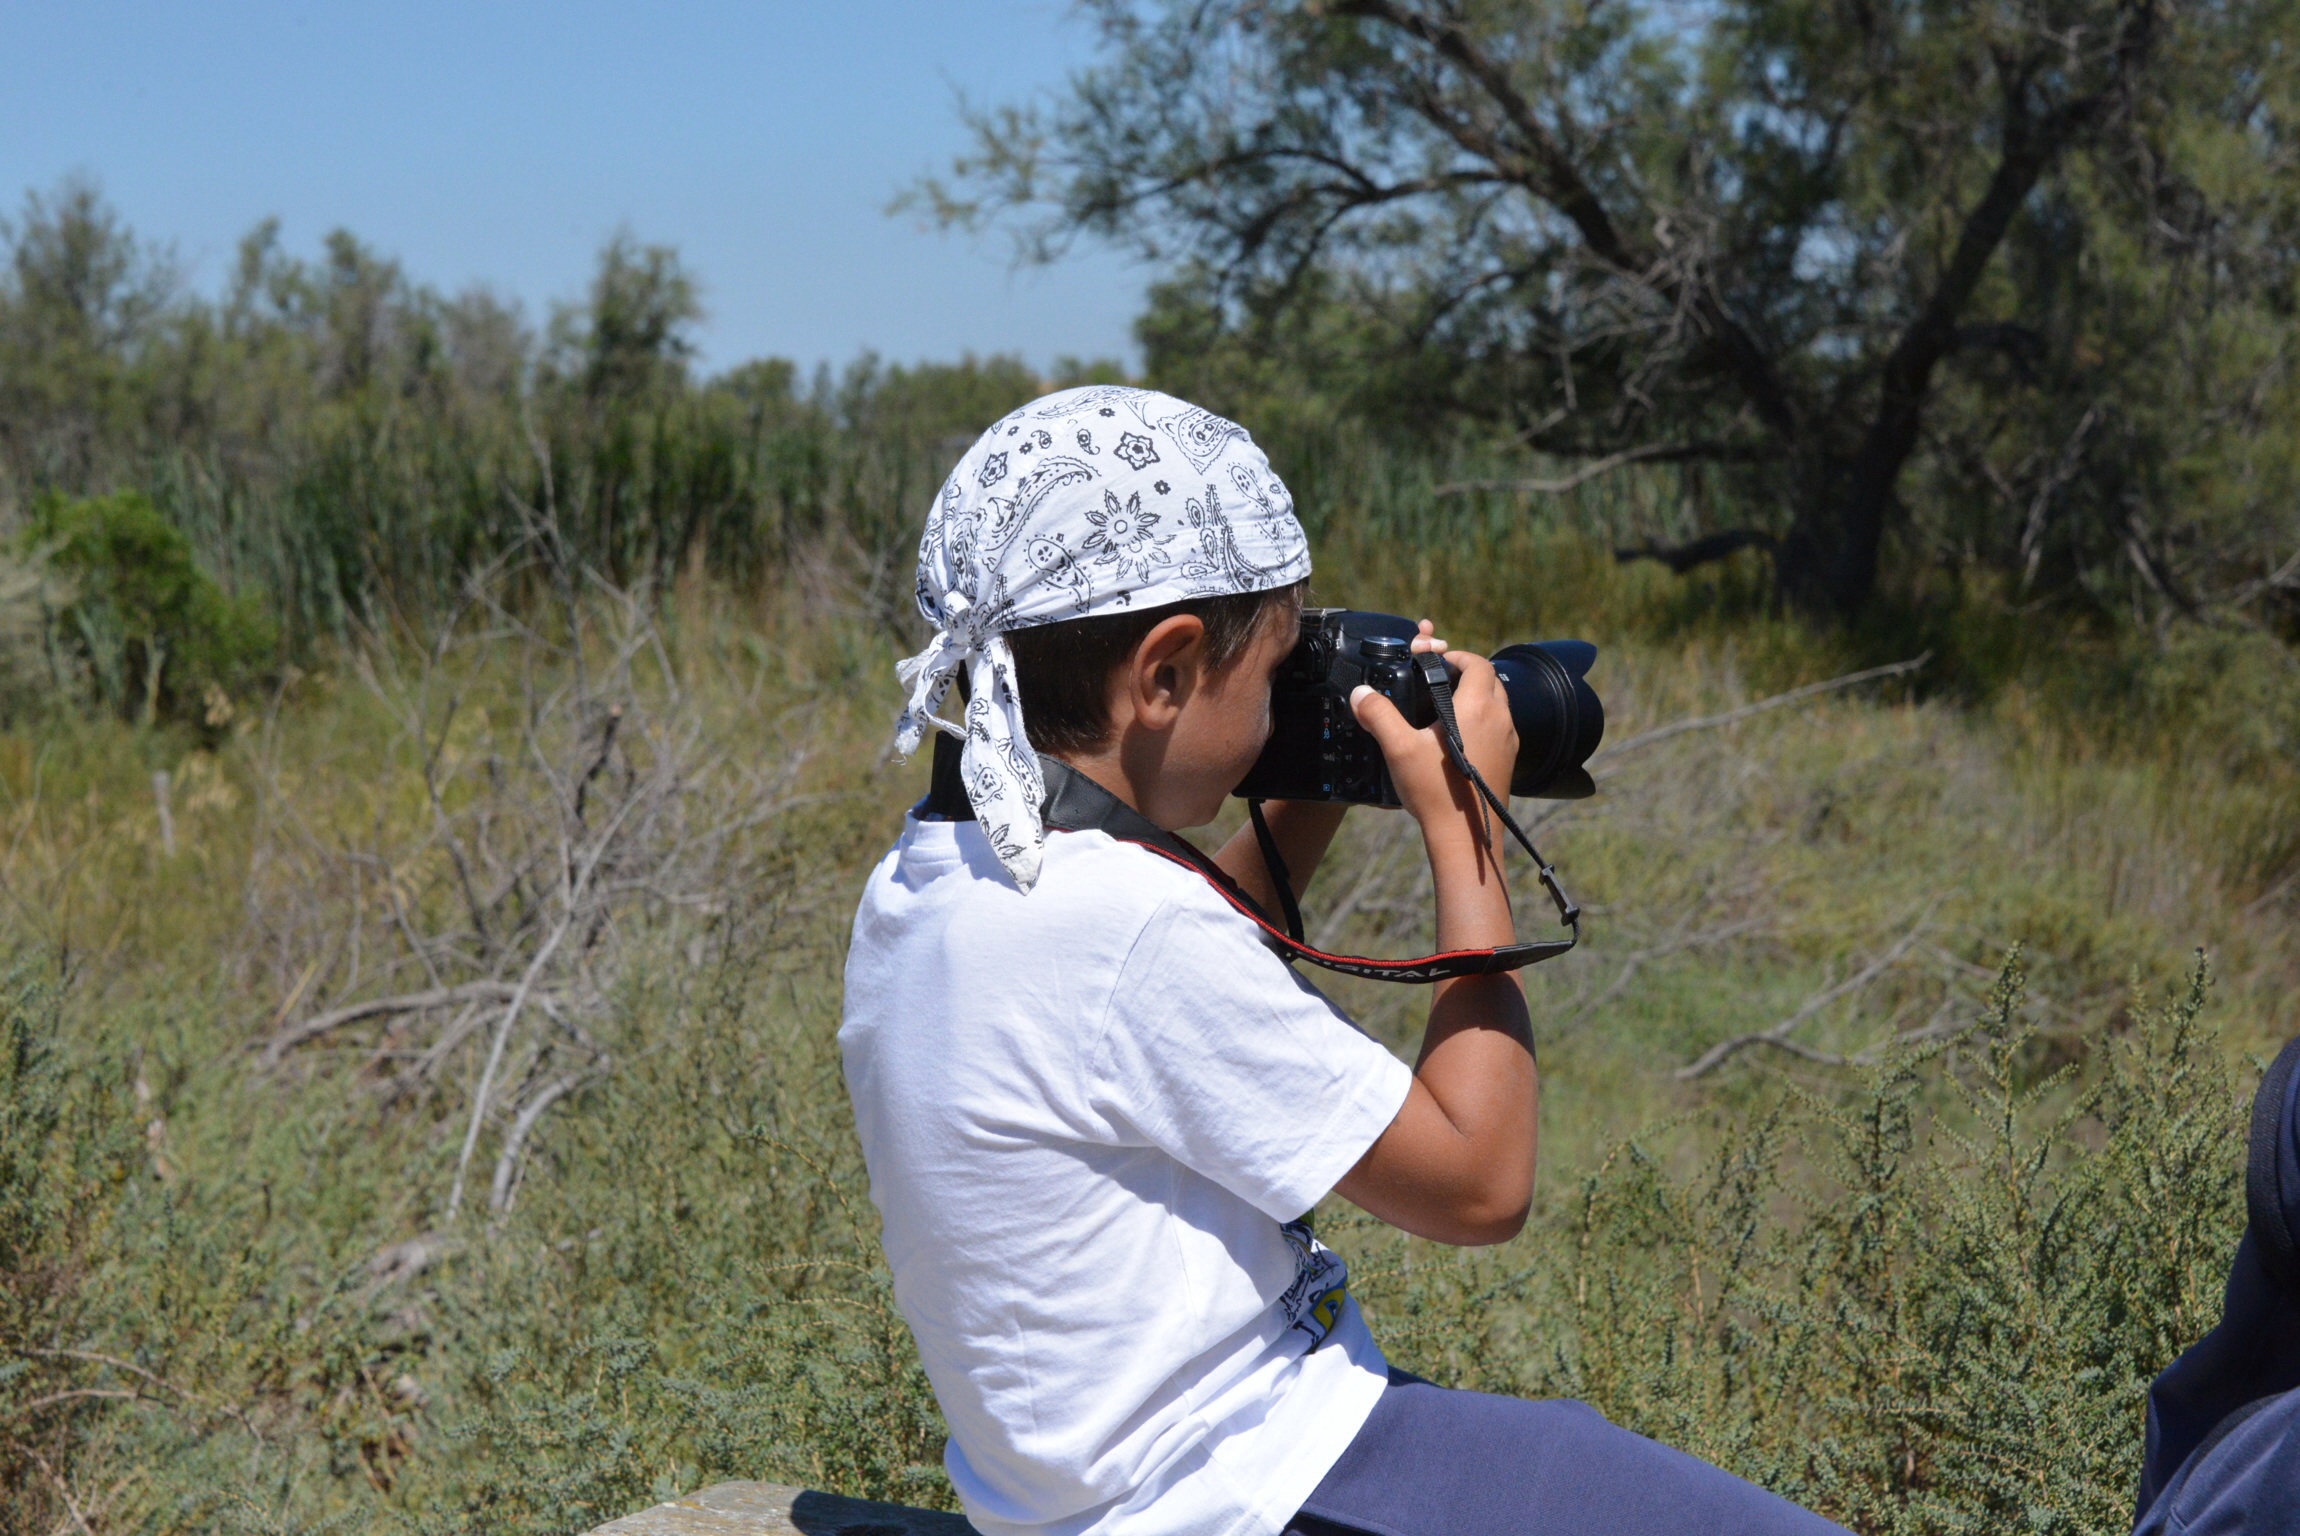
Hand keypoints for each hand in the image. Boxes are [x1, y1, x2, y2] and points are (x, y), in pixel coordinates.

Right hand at [1350, 621, 1517, 857]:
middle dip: (1466, 672)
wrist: (1465, 837)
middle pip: (1490, 679)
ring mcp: (1508, 740)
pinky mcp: (1509, 759)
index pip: (1476, 663)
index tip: (1434, 660)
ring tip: (1445, 706)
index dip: (1456, 655)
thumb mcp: (1399, 749)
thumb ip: (1379, 715)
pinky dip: (1482, 718)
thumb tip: (1360, 693)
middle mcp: (1500, 718)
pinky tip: (1457, 736)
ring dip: (1476, 695)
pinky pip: (1499, 726)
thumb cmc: (1435, 791)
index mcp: (1477, 707)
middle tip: (1438, 679)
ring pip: (1497, 702)